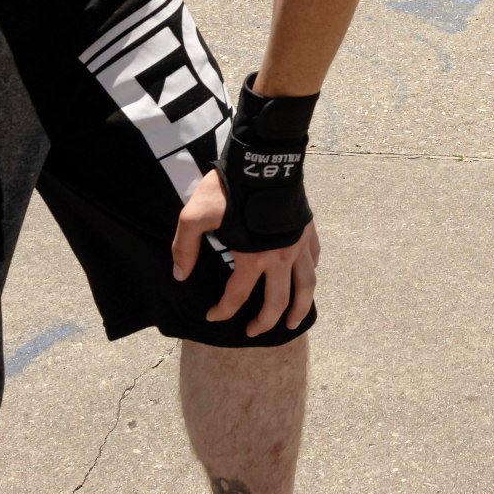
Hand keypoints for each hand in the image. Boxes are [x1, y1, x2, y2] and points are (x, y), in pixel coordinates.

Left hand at [173, 170, 319, 337]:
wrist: (265, 161)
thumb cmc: (229, 188)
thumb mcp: (195, 215)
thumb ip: (184, 247)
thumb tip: (181, 275)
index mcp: (252, 258)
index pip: (237, 296)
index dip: (223, 311)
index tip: (212, 316)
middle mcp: (280, 257)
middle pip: (277, 302)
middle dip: (265, 322)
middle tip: (254, 332)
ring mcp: (298, 245)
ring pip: (305, 287)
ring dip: (299, 309)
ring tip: (293, 322)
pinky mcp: (308, 231)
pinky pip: (313, 260)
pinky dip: (309, 274)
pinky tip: (305, 278)